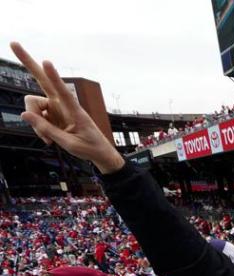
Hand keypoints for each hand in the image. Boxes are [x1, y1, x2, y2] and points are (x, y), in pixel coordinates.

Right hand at [10, 42, 123, 172]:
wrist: (98, 153)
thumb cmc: (89, 147)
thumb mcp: (68, 143)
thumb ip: (46, 129)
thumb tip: (23, 114)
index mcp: (74, 109)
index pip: (63, 90)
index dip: (54, 77)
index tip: (46, 62)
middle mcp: (62, 103)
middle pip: (42, 79)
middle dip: (28, 62)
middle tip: (13, 43)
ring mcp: (54, 107)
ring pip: (32, 106)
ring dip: (35, 123)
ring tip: (49, 139)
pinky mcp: (50, 113)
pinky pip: (35, 118)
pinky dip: (39, 129)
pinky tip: (50, 139)